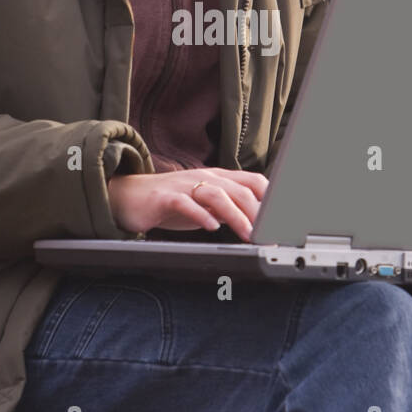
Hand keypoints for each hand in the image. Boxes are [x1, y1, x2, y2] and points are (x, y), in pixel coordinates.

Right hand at [106, 168, 268, 241]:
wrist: (130, 197)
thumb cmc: (171, 202)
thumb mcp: (206, 205)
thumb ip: (230, 210)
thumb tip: (258, 224)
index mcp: (218, 178)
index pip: (253, 182)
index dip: (270, 199)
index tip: (282, 221)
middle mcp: (205, 178)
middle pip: (239, 189)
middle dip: (257, 212)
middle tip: (267, 234)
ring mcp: (185, 185)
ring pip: (217, 194)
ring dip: (235, 214)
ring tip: (246, 233)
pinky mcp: (166, 197)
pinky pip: (187, 203)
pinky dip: (201, 214)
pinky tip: (211, 226)